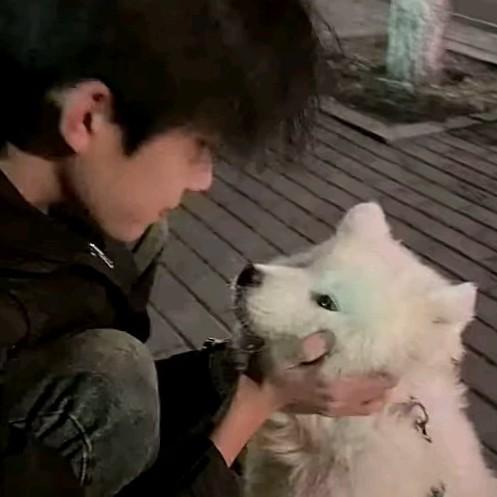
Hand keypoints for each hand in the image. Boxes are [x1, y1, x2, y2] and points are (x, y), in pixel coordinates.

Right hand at [260, 331, 396, 416]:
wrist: (261, 396)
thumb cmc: (273, 371)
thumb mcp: (286, 353)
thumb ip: (309, 346)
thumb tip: (331, 336)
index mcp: (332, 385)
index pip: (371, 382)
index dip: (387, 372)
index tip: (399, 357)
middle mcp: (339, 400)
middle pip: (376, 396)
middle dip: (389, 383)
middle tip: (397, 365)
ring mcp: (336, 409)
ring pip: (371, 406)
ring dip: (382, 393)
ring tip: (388, 378)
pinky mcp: (331, 412)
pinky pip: (360, 410)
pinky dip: (371, 401)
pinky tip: (371, 391)